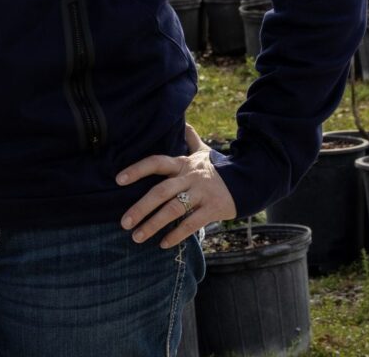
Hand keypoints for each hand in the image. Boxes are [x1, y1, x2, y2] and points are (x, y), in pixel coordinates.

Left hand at [115, 123, 235, 247]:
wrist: (249, 180)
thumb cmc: (218, 169)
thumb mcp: (204, 152)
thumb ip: (190, 139)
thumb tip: (182, 123)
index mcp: (183, 163)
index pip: (157, 162)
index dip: (137, 169)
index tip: (119, 180)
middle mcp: (190, 177)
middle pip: (161, 191)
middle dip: (141, 208)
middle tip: (124, 223)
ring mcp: (202, 193)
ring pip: (174, 209)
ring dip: (153, 224)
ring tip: (137, 237)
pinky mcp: (213, 208)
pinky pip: (191, 224)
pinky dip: (176, 235)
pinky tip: (163, 244)